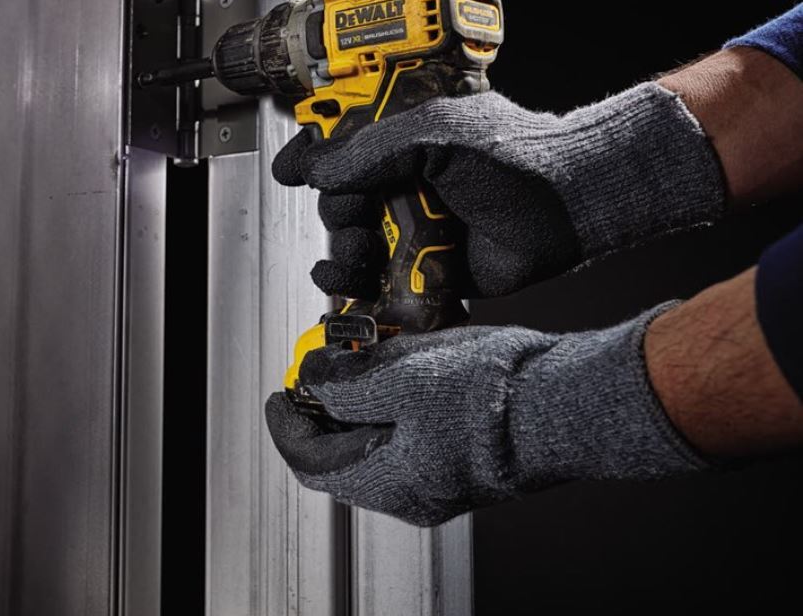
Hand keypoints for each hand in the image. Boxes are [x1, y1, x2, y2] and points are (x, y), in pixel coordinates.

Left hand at [264, 305, 707, 526]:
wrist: (567, 399)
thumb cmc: (492, 397)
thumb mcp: (398, 379)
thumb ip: (344, 384)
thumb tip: (312, 378)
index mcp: (389, 482)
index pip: (312, 462)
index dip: (287, 423)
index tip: (280, 392)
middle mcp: (415, 490)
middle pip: (345, 453)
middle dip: (327, 407)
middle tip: (319, 369)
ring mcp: (445, 475)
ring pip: (382, 439)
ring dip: (363, 400)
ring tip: (360, 357)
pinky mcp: (469, 454)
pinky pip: (416, 430)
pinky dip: (397, 399)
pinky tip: (404, 362)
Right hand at [272, 83, 725, 296]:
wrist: (569, 207)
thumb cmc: (518, 156)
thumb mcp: (436, 135)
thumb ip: (372, 151)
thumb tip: (319, 168)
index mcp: (404, 139)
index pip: (341, 143)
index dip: (312, 155)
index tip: (290, 169)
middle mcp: (405, 181)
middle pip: (339, 201)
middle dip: (336, 213)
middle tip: (356, 216)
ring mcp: (414, 225)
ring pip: (353, 243)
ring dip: (342, 253)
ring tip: (357, 254)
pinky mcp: (425, 268)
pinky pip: (379, 281)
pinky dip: (358, 288)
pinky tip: (349, 283)